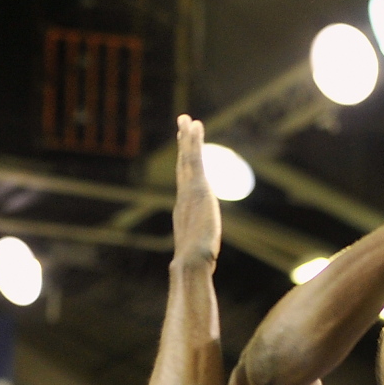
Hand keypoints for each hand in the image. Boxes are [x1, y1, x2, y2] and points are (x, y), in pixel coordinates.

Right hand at [173, 115, 221, 267]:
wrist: (191, 263)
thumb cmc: (196, 265)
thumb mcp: (199, 254)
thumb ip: (199, 251)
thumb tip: (201, 263)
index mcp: (184, 210)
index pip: (185, 182)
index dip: (185, 165)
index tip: (185, 151)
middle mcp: (184, 197)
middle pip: (183, 165)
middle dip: (183, 145)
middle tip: (183, 124)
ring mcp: (189, 191)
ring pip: (187, 158)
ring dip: (187, 138)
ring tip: (188, 119)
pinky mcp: (197, 188)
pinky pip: (195, 158)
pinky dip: (194, 141)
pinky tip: (195, 125)